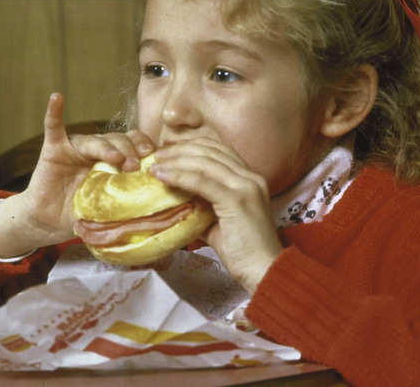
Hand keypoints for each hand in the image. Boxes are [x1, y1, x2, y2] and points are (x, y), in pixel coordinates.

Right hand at [0, 93, 154, 257]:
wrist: (49, 222)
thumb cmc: (83, 214)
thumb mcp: (111, 208)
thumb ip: (129, 202)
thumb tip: (160, 212)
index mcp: (115, 160)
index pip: (135, 145)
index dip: (145, 148)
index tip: (154, 159)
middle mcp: (98, 149)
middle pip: (118, 140)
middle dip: (129, 150)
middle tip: (134, 166)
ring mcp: (75, 148)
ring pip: (95, 139)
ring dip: (107, 147)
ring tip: (116, 158)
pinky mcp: (54, 151)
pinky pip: (53, 128)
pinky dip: (54, 113)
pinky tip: (57, 98)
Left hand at [149, 138, 281, 292]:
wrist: (265, 271)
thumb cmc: (243, 252)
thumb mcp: (219, 223)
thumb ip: (203, 207)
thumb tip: (179, 201)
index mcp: (250, 179)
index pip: (219, 150)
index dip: (192, 146)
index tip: (169, 151)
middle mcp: (251, 177)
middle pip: (210, 151)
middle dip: (180, 149)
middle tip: (157, 155)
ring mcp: (246, 186)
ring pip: (204, 162)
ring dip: (175, 160)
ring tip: (154, 165)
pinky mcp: (238, 200)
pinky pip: (202, 181)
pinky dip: (179, 176)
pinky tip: (162, 176)